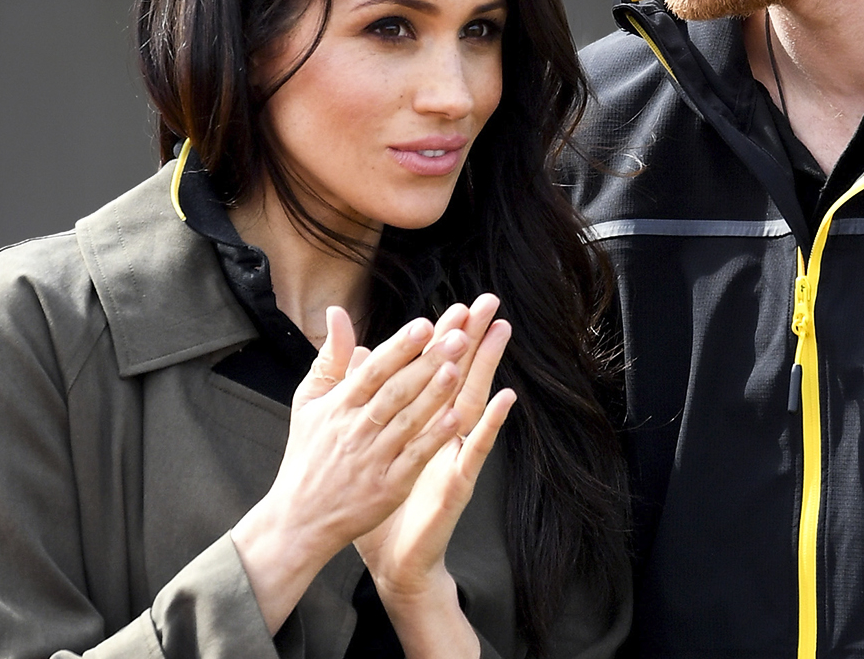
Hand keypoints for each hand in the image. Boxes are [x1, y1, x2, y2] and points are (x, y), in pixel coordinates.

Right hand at [230, 308, 470, 629]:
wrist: (299, 518)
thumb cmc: (308, 455)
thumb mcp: (309, 403)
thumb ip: (329, 358)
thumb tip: (337, 313)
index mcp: (338, 407)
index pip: (373, 371)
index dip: (400, 347)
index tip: (425, 325)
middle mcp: (356, 430)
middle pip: (395, 391)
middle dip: (427, 363)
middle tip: (458, 337)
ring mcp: (372, 459)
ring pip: (407, 422)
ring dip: (433, 396)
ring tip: (458, 370)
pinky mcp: (387, 487)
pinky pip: (413, 459)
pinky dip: (432, 439)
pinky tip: (454, 420)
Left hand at [354, 294, 517, 600]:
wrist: (390, 561)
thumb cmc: (379, 504)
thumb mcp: (366, 447)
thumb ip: (365, 401)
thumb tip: (358, 359)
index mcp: (418, 424)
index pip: (433, 374)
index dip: (444, 340)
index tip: (455, 305)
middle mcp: (441, 436)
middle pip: (459, 379)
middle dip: (473, 340)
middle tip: (489, 303)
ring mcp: (453, 457)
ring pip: (472, 404)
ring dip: (488, 368)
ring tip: (501, 332)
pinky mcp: (457, 483)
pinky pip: (476, 450)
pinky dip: (492, 424)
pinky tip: (505, 398)